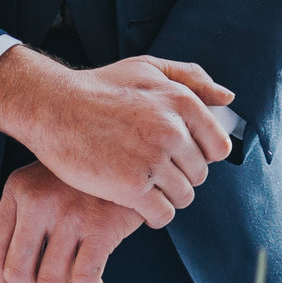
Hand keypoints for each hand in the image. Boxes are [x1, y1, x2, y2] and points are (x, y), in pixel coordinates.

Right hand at [0, 48, 234, 225]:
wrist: (53, 107)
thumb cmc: (100, 87)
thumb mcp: (148, 67)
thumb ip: (192, 78)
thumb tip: (228, 99)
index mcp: (182, 101)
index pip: (218, 147)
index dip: (200, 155)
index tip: (179, 156)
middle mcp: (173, 130)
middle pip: (199, 174)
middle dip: (180, 176)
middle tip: (153, 172)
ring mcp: (153, 159)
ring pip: (183, 196)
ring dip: (167, 197)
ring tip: (144, 188)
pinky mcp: (132, 187)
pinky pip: (162, 214)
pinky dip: (153, 215)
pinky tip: (137, 204)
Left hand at [0, 163, 143, 282]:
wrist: (133, 157)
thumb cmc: (85, 184)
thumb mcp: (45, 187)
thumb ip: (23, 224)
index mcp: (19, 189)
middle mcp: (39, 200)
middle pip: (17, 272)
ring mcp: (71, 212)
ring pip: (50, 281)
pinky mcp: (102, 224)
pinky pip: (84, 278)